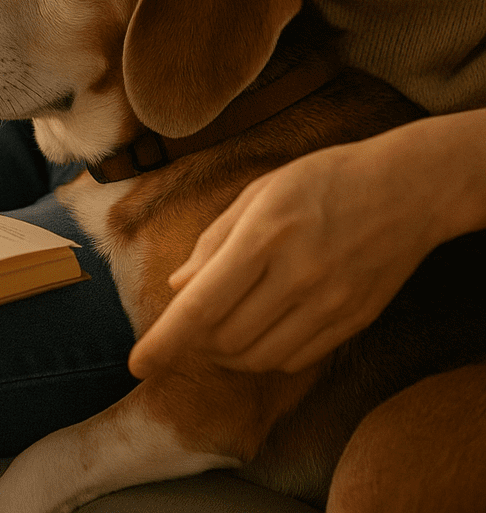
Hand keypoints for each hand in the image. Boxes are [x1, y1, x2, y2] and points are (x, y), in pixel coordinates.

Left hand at [127, 136, 445, 376]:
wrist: (406, 189)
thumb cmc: (321, 180)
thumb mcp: (258, 193)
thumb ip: (213, 241)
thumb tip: (177, 288)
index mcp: (265, 235)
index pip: (203, 304)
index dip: (166, 340)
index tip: (138, 363)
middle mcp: (297, 274)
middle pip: (225, 337)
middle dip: (193, 341)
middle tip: (186, 325)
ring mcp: (329, 303)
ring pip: (257, 356)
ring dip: (225, 352)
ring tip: (216, 329)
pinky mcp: (352, 321)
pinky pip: (293, 359)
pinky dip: (262, 355)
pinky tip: (257, 330)